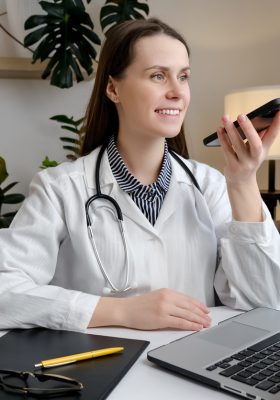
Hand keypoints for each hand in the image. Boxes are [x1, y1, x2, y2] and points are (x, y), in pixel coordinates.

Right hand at [90, 288, 210, 330]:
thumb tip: (184, 307)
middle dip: (201, 313)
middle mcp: (167, 298)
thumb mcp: (156, 297)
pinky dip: (190, 325)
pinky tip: (196, 327)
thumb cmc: (139, 305)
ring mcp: (164, 308)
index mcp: (167, 292)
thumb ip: (170, 300)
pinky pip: (180, 322)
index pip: (187, 298)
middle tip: (209, 318)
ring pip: (187, 314)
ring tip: (206, 324)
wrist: (125, 310)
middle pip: (189, 306)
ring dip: (198, 320)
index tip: (206, 310)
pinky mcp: (161, 318)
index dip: (198, 305)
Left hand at [216, 111, 279, 220]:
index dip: (277, 124)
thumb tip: (259, 117)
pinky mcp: (232, 166)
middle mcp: (255, 157)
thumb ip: (260, 135)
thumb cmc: (249, 160)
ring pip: (237, 145)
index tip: (278, 111)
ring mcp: (244, 163)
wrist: (241, 181)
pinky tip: (219, 129)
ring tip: (225, 118)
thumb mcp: (258, 149)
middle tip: (241, 115)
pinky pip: (226, 150)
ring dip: (230, 130)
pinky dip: (222, 138)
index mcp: (263, 150)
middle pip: (255, 143)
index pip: (272, 136)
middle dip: (248, 129)